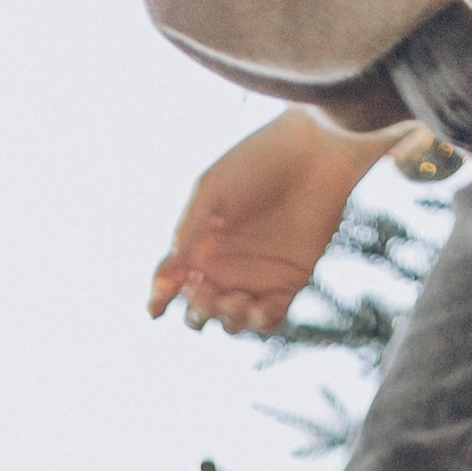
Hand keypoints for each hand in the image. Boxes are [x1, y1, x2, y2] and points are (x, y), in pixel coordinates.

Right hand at [150, 113, 392, 338]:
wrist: (315, 148)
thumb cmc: (258, 160)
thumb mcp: (213, 189)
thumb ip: (188, 229)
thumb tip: (166, 273)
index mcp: (200, 242)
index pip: (172, 281)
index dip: (160, 298)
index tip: (156, 308)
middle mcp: (225, 264)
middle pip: (200, 308)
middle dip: (197, 313)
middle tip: (206, 299)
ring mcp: (257, 276)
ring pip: (232, 319)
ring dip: (227, 319)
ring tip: (235, 301)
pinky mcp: (289, 282)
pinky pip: (269, 317)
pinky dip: (260, 322)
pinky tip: (257, 310)